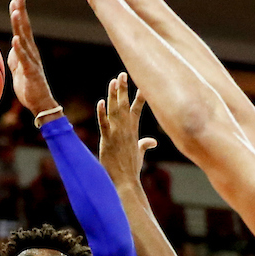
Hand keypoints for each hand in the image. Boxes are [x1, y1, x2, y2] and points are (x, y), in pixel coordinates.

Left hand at [7, 0, 57, 118]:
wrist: (40, 104)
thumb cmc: (29, 88)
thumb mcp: (18, 70)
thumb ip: (15, 57)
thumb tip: (13, 47)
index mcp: (28, 51)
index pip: (23, 28)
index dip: (19, 13)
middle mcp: (32, 52)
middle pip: (25, 28)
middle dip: (21, 12)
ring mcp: (32, 61)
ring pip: (25, 40)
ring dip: (19, 26)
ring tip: (15, 12)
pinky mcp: (31, 72)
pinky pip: (24, 59)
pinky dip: (19, 49)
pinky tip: (15, 39)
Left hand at [97, 73, 156, 187]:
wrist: (126, 181)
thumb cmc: (132, 169)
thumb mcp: (140, 153)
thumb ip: (145, 144)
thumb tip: (153, 142)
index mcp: (133, 130)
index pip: (137, 109)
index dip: (139, 96)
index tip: (141, 84)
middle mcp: (126, 129)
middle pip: (125, 104)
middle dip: (124, 89)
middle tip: (122, 74)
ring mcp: (117, 133)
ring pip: (115, 110)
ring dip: (113, 95)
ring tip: (113, 81)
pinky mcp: (108, 140)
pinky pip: (104, 123)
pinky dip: (102, 113)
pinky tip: (101, 102)